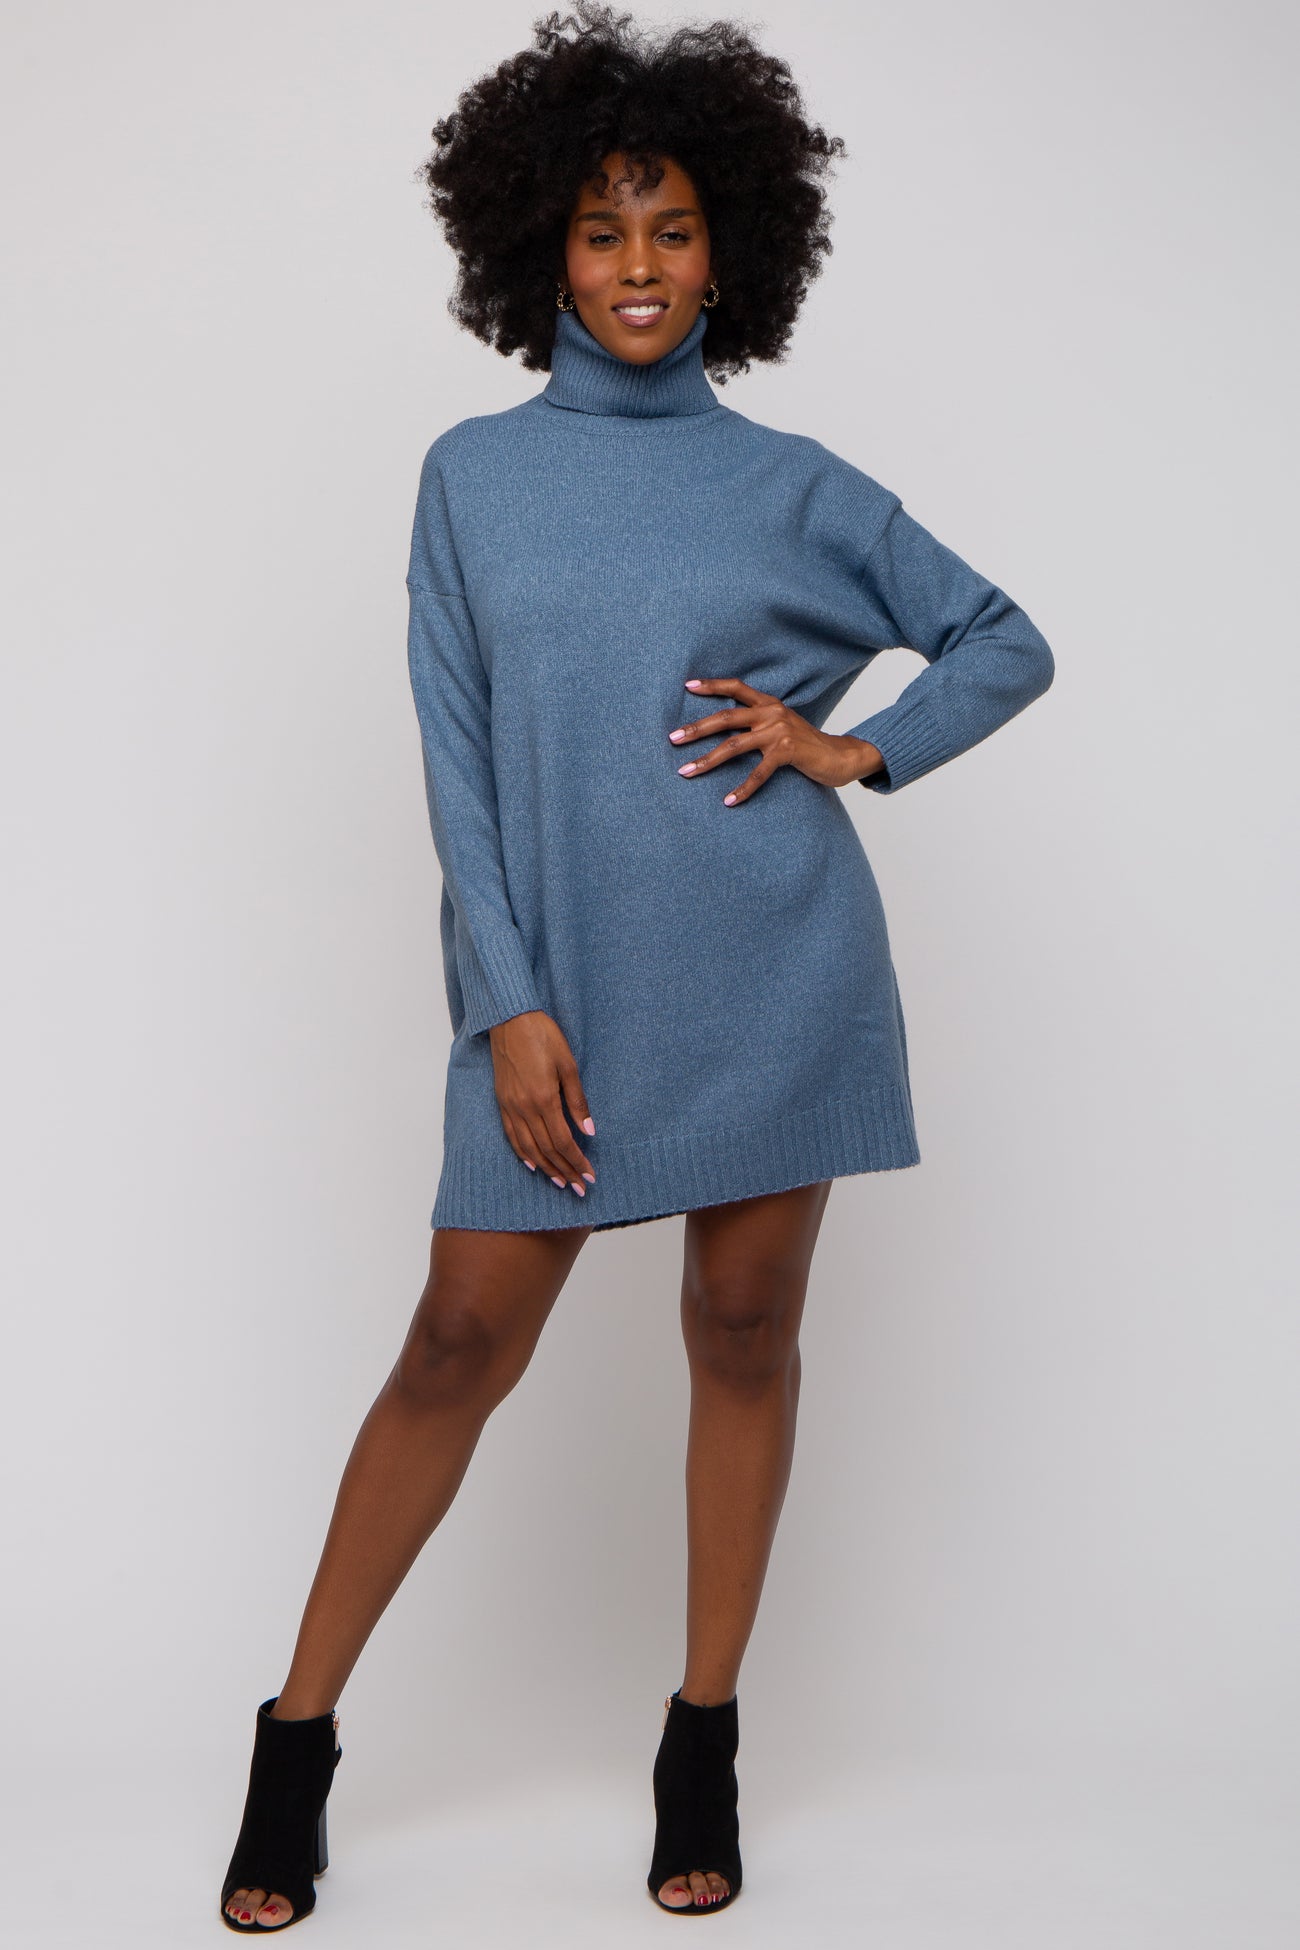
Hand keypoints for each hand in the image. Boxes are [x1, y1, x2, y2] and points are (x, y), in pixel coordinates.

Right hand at [487, 1011, 596, 1198]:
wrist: (510, 1020)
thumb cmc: (543, 1037)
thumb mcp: (568, 1065)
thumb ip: (578, 1101)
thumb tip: (589, 1131)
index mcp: (544, 1099)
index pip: (563, 1141)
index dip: (577, 1161)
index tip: (589, 1176)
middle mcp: (524, 1108)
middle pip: (547, 1150)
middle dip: (565, 1171)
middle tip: (579, 1188)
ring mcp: (510, 1107)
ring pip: (528, 1148)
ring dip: (545, 1168)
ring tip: (559, 1182)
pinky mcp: (502, 1102)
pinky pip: (512, 1136)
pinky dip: (522, 1154)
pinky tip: (532, 1164)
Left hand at [668, 678, 885, 801]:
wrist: (841, 756)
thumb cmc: (807, 744)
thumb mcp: (782, 725)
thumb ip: (759, 722)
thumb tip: (727, 730)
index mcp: (769, 703)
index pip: (736, 687)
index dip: (712, 686)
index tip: (688, 686)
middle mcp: (772, 713)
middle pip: (726, 718)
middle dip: (696, 728)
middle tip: (673, 739)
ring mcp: (779, 731)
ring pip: (734, 745)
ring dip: (707, 760)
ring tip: (686, 771)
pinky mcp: (787, 752)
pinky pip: (758, 773)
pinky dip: (742, 788)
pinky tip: (729, 801)